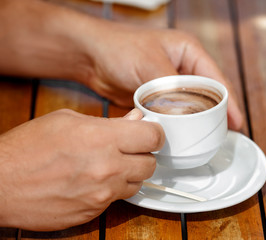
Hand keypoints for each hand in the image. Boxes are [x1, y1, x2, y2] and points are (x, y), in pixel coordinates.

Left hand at [0, 0, 242, 130]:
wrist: (92, 57)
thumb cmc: (119, 48)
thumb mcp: (149, 64)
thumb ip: (170, 90)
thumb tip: (184, 116)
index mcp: (189, 53)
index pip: (216, 80)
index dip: (228, 102)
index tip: (236, 123)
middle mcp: (183, 68)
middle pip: (206, 96)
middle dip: (214, 115)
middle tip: (221, 136)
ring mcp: (170, 85)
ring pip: (190, 107)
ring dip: (195, 123)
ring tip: (205, 140)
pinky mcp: (157, 98)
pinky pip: (173, 114)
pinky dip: (177, 125)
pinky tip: (181, 137)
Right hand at [0, 109, 163, 230]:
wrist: (1, 184)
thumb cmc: (28, 148)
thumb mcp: (68, 120)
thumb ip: (108, 121)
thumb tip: (135, 119)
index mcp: (102, 139)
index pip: (153, 137)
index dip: (153, 133)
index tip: (148, 133)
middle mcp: (108, 169)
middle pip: (151, 164)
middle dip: (143, 155)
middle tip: (129, 149)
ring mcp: (102, 195)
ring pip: (137, 184)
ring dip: (129, 174)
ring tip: (109, 165)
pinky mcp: (93, 212)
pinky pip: (116, 200)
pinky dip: (112, 190)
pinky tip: (93, 181)